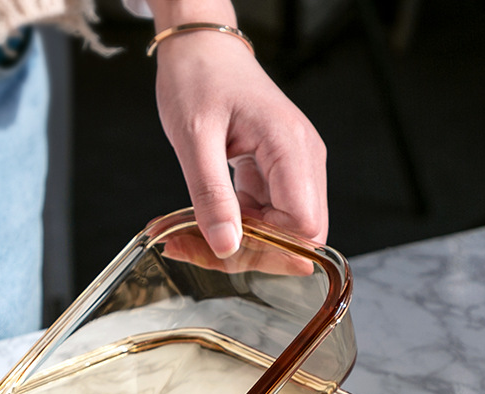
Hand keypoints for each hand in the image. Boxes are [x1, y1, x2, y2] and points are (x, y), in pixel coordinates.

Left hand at [152, 24, 327, 255]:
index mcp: (292, 149)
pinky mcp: (274, 176)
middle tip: (186, 245)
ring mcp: (291, 170)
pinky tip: (193, 221)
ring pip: (274, 233)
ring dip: (229, 242)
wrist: (200, 50)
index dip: (268, 249)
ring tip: (179, 234)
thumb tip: (227, 247)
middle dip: (243, 252)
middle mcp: (302, 162)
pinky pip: (259, 218)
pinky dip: (227, 226)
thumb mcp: (194, 138)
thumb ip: (211, 194)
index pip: (305, 227)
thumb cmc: (199, 78)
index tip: (219, 247)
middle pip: (294, 237)